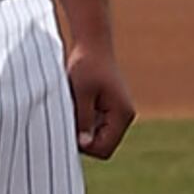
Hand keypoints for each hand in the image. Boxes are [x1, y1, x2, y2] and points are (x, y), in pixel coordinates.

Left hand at [60, 27, 135, 163]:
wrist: (92, 43)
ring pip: (96, 138)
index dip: (83, 145)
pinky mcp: (109, 110)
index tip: (69, 125)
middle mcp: (124, 116)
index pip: (104, 150)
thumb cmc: (86, 65)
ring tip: (74, 106)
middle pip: (101, 147)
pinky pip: (94, 128)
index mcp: (122, 114)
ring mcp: (117, 114)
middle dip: (82, 137)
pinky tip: (77, 102)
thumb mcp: (81, 93)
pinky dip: (82, 121)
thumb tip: (84, 145)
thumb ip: (83, 120)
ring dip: (81, 128)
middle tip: (69, 115)